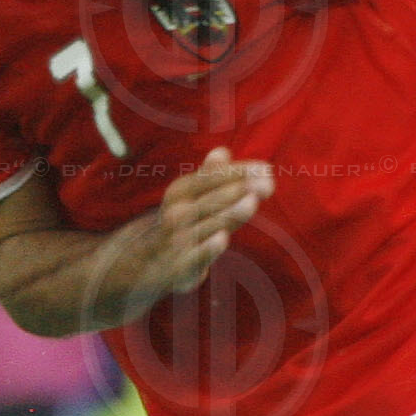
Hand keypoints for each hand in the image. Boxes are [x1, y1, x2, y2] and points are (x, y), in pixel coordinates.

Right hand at [138, 146, 272, 299]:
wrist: (148, 261)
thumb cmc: (181, 221)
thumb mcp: (190, 196)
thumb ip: (210, 176)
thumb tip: (223, 150)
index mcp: (181, 190)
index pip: (212, 177)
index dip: (239, 172)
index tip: (265, 168)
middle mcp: (177, 212)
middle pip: (213, 198)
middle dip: (240, 189)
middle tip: (267, 183)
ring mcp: (179, 238)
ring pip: (209, 224)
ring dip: (231, 212)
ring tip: (252, 201)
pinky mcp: (181, 265)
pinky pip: (197, 255)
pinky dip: (209, 247)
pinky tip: (223, 238)